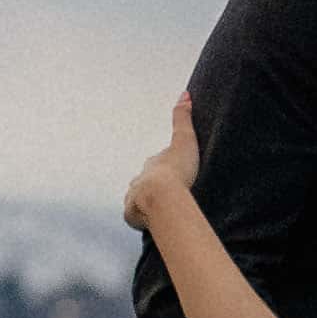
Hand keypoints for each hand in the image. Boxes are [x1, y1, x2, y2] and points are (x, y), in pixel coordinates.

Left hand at [129, 100, 199, 225]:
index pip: (157, 164)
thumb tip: (184, 93)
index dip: (165, 169)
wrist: (162, 196)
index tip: (175, 175)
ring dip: (146, 206)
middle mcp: (138, 179)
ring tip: (162, 213)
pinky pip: (135, 218)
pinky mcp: (131, 215)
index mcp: (152, 164)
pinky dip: (142, 220)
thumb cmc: (177, 170)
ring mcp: (133, 197)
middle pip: (144, 182)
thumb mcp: (184, 140)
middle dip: (153, 188)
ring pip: (138, 201)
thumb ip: (183, 118)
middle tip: (169, 197)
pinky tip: (153, 223)